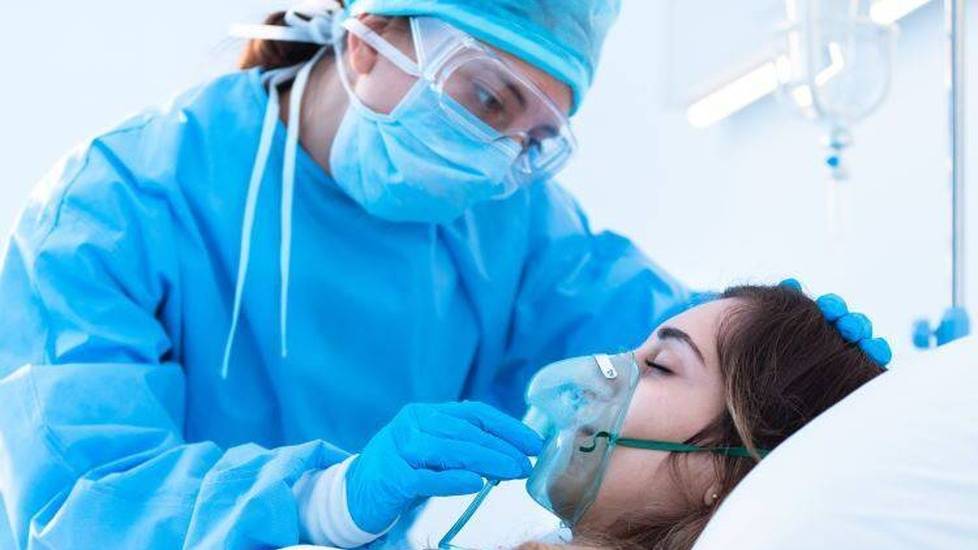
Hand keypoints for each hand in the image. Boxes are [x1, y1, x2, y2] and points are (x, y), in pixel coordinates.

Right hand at [345, 401, 542, 533]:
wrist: (354, 494)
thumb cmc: (402, 472)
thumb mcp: (432, 451)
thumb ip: (462, 446)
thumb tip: (511, 454)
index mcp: (425, 413)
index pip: (474, 413)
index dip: (507, 426)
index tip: (533, 442)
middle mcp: (411, 424)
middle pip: (465, 431)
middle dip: (502, 446)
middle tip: (527, 461)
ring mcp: (399, 448)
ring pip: (449, 450)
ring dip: (486, 460)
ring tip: (513, 471)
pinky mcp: (390, 476)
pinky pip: (425, 478)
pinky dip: (451, 480)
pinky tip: (475, 484)